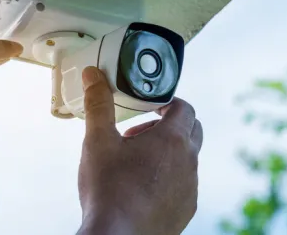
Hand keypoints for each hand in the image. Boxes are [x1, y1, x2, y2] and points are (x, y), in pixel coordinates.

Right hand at [77, 67, 202, 234]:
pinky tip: (141, 188)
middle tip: (138, 134)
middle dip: (167, 126)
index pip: (184, 107)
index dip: (167, 102)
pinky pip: (183, 184)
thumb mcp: (98, 142)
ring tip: (135, 162)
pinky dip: (168, 178)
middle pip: (192, 130)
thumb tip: (94, 76)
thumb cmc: (109, 190)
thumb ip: (98, 105)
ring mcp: (190, 188)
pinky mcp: (186, 210)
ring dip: (167, 153)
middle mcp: (189, 162)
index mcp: (172, 140)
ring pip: (187, 159)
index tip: (148, 107)